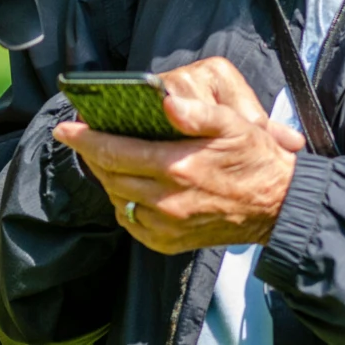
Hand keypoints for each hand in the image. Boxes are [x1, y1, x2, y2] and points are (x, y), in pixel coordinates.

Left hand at [54, 57, 304, 254]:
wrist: (278, 207)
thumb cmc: (255, 159)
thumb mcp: (234, 125)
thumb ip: (197, 113)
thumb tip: (167, 101)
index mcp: (177, 166)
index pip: (116, 151)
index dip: (86, 139)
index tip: (65, 129)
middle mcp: (167, 200)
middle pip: (110, 176)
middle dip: (92, 156)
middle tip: (83, 139)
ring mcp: (167, 225)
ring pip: (118, 200)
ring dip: (107, 179)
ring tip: (105, 160)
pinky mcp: (171, 242)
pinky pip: (133, 224)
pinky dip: (124, 205)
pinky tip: (128, 189)